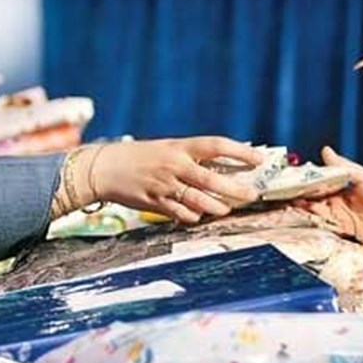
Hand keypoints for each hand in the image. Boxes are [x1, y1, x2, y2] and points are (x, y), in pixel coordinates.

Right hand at [72, 137, 263, 223]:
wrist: (103, 167)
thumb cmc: (140, 158)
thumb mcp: (167, 149)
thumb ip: (193, 158)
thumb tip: (225, 167)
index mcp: (180, 147)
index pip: (216, 145)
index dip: (240, 152)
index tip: (259, 159)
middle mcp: (174, 165)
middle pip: (212, 179)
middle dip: (236, 189)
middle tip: (253, 194)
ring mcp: (164, 185)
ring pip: (199, 201)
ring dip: (217, 207)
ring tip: (226, 208)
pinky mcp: (154, 203)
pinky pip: (181, 214)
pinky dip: (193, 217)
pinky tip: (199, 216)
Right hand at [296, 147, 362, 267]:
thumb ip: (342, 166)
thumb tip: (325, 150)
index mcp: (342, 188)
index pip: (319, 184)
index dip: (306, 182)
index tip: (291, 178)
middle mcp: (338, 203)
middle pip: (313, 199)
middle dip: (299, 196)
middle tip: (284, 192)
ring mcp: (339, 218)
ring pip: (315, 213)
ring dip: (303, 209)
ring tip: (291, 203)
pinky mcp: (341, 232)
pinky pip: (323, 227)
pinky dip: (313, 223)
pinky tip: (303, 217)